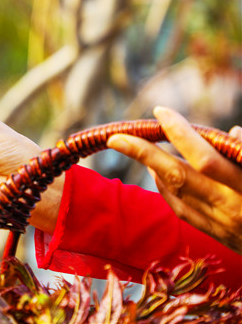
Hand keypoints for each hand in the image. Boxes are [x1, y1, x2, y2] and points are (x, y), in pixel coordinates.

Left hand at [107, 106, 241, 253]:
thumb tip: (233, 132)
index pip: (206, 156)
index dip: (181, 133)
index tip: (161, 111)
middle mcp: (231, 205)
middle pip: (177, 175)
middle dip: (143, 153)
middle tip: (116, 136)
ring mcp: (221, 223)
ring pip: (174, 192)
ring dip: (152, 167)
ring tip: (137, 145)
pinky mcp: (216, 234)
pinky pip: (181, 209)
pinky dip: (165, 188)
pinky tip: (158, 173)